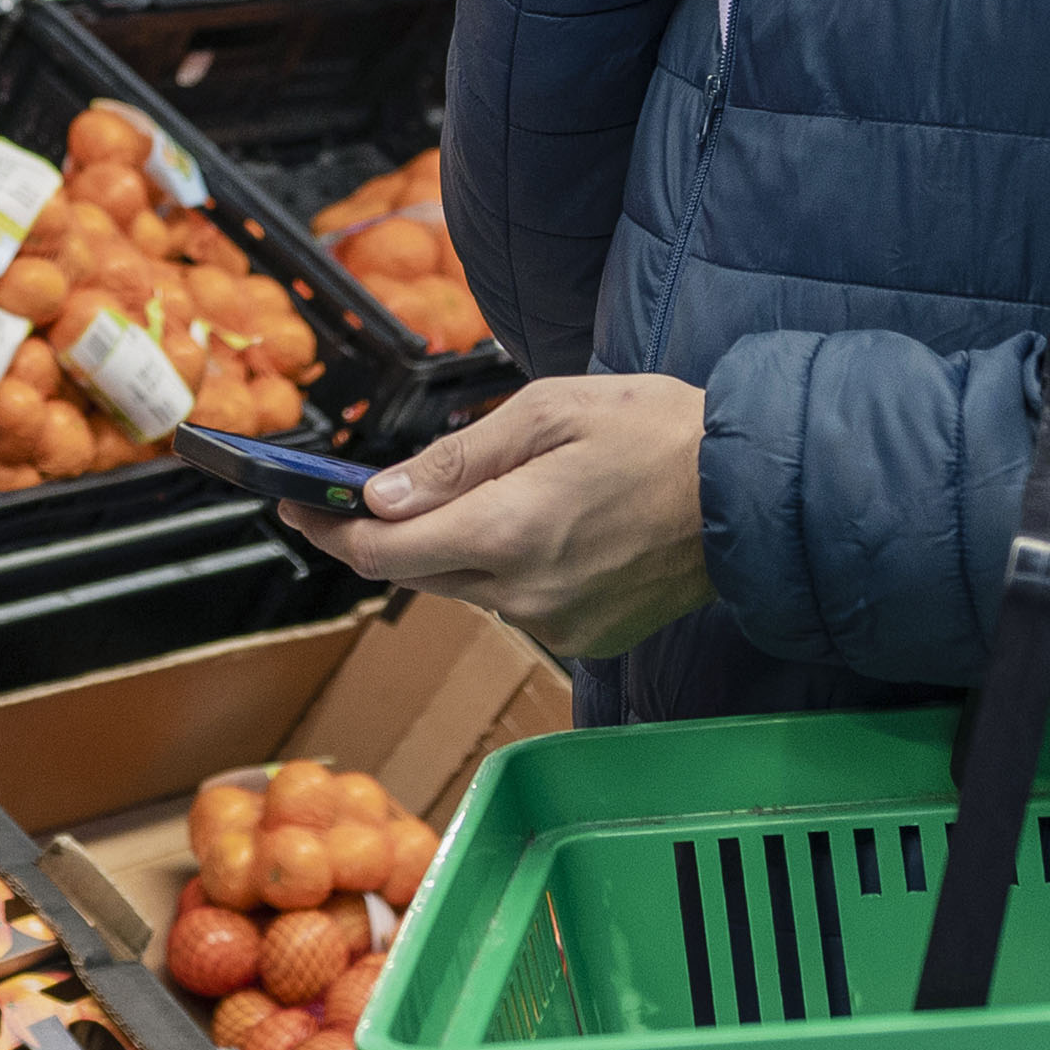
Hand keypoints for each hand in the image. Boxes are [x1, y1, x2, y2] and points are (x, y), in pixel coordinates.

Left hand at [282, 374, 714, 656]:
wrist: (754, 491)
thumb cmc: (659, 432)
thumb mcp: (548, 412)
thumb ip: (456, 461)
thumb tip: (382, 497)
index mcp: (508, 532)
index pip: (383, 550)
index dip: (328, 530)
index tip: (294, 505)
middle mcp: (525, 594)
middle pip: (418, 572)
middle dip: (387, 532)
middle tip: (361, 492)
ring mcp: (558, 625)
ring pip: (468, 587)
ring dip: (456, 546)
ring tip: (495, 489)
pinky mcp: (586, 638)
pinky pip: (516, 603)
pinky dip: (508, 567)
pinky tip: (546, 524)